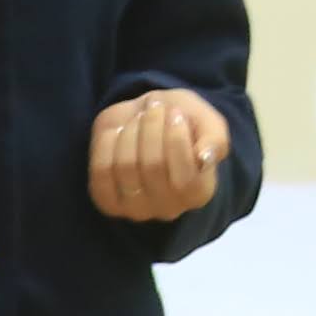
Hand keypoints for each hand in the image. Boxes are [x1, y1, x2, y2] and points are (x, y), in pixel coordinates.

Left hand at [88, 87, 231, 221]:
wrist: (147, 117)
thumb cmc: (182, 121)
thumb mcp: (207, 121)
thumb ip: (215, 138)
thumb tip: (204, 157)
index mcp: (199, 193)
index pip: (186, 179)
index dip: (177, 140)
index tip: (176, 112)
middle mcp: (169, 209)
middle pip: (153, 167)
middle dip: (152, 127)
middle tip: (155, 106)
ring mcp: (136, 209)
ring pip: (126, 166)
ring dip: (131, 130)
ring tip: (138, 117)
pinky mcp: (108, 201)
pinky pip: (101, 170)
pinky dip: (107, 143)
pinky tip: (118, 131)